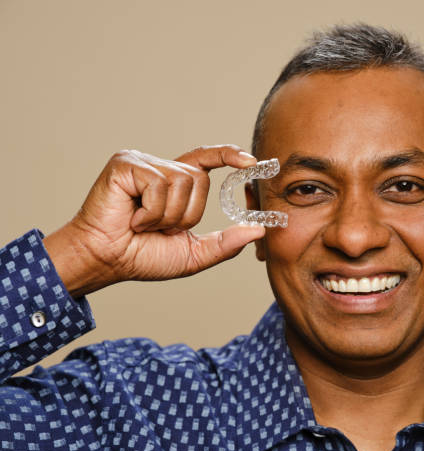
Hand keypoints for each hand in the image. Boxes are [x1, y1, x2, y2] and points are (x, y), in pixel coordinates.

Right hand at [43, 145, 264, 296]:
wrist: (106, 261)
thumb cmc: (142, 256)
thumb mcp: (193, 254)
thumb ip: (225, 243)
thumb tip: (259, 229)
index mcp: (174, 183)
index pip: (206, 160)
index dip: (229, 156)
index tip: (251, 163)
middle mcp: (159, 167)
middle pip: (199, 180)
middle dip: (186, 214)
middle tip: (159, 228)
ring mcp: (142, 162)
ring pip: (181, 182)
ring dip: (167, 216)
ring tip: (143, 224)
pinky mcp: (126, 164)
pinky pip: (159, 184)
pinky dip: (150, 212)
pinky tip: (133, 218)